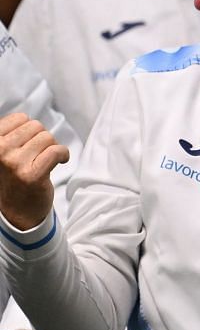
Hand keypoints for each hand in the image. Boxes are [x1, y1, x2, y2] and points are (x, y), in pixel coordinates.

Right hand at [0, 113, 68, 228]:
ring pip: (47, 137)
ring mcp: (14, 163)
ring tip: (45, 160)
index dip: (30, 130)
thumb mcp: (2, 153)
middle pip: (35, 126)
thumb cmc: (11, 177)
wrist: (16, 211)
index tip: (30, 143)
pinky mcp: (32, 175)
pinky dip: (63, 155)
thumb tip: (24, 118)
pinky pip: (56, 151)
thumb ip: (9, 134)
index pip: (19, 118)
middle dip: (41, 138)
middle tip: (38, 154)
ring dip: (51, 147)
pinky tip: (61, 161)